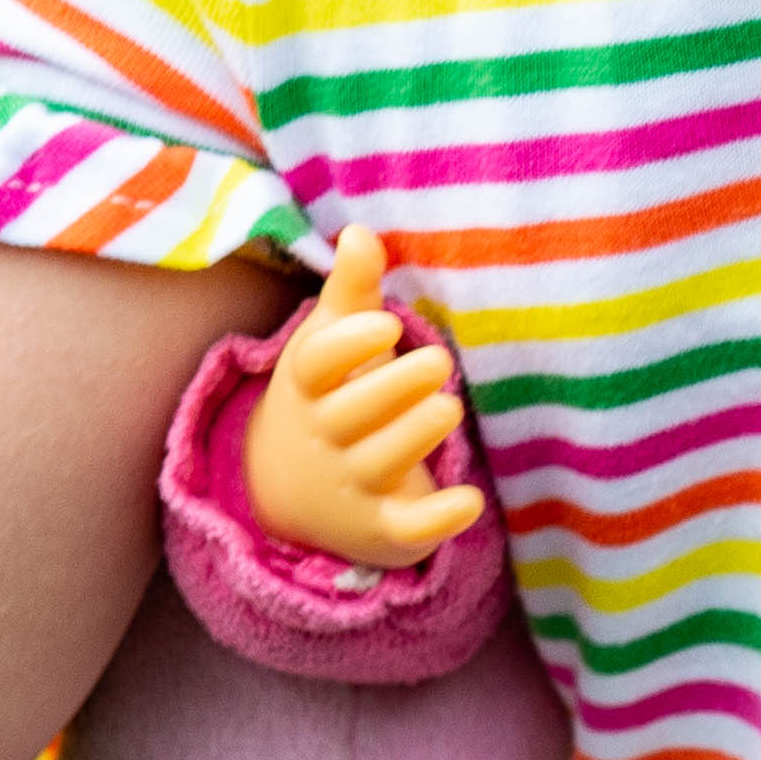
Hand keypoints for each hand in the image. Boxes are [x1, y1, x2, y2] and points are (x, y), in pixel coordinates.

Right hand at [242, 229, 483, 569]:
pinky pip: (405, 528)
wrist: (290, 489)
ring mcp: (352, 482)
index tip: (385, 325)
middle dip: (395, 388)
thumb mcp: (331, 342)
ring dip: (416, 435)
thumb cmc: (330, 393)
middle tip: (438, 363)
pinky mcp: (383, 525)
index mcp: (311, 384)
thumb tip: (359, 231)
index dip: (348, 345)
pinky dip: (436, 520)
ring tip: (447, 410)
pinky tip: (470, 501)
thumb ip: (352, 290)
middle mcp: (326, 434)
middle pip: (352, 413)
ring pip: (380, 461)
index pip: (316, 363)